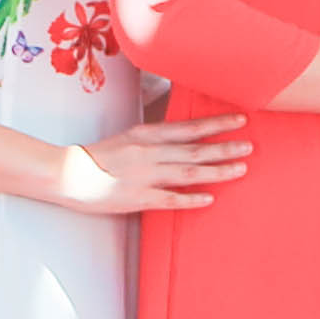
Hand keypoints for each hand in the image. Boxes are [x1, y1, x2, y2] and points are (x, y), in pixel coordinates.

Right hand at [60, 114, 250, 213]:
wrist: (68, 174)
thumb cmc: (99, 156)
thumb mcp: (130, 137)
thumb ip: (157, 137)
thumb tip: (185, 135)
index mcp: (147, 134)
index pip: (189, 127)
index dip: (217, 124)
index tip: (240, 119)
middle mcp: (149, 152)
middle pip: (195, 148)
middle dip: (225, 147)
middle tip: (250, 145)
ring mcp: (144, 175)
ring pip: (188, 172)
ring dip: (217, 170)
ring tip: (240, 169)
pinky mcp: (137, 198)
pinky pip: (169, 198)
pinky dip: (190, 198)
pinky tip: (209, 198)